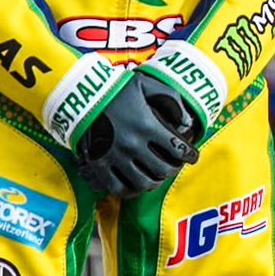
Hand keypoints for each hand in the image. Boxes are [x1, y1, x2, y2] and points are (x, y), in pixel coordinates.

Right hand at [75, 70, 200, 195]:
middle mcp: (133, 143)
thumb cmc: (117, 87)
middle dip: (173, 169)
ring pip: (141, 183)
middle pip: (162, 169)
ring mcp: (115, 156)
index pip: (177, 148)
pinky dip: (130, 191)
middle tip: (174, 166)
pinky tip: (135, 186)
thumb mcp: (147, 84)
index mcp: (148, 125)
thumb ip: (171, 100)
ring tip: (156, 178)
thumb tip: (187, 121)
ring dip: (153, 182)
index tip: (193, 157)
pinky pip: (117, 187)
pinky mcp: (98, 164)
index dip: (190, 155)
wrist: (81, 92)